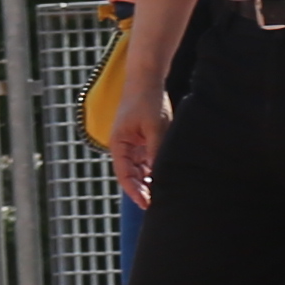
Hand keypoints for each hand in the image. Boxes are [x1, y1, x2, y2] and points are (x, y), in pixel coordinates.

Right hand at [103, 92, 163, 207]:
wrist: (147, 79)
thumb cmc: (148, 100)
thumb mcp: (155, 127)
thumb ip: (156, 150)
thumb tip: (160, 174)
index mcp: (119, 144)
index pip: (124, 175)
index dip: (134, 192)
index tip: (146, 204)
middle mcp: (123, 147)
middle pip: (131, 176)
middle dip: (142, 190)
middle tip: (157, 204)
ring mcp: (133, 145)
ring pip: (140, 170)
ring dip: (149, 181)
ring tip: (162, 194)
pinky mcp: (143, 141)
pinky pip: (147, 161)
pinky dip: (154, 170)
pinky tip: (164, 178)